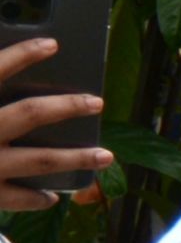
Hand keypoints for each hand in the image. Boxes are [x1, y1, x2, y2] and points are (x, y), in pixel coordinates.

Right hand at [0, 35, 112, 211]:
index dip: (23, 55)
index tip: (54, 44)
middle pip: (28, 115)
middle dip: (66, 106)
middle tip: (96, 100)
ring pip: (37, 160)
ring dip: (75, 158)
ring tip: (105, 155)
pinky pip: (13, 199)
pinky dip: (34, 198)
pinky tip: (51, 197)